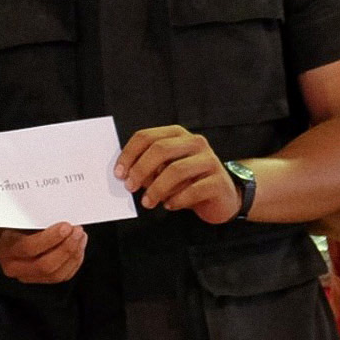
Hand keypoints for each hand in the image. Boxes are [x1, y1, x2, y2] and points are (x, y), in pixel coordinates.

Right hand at [0, 223, 87, 282]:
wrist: (1, 237)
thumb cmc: (10, 223)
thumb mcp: (14, 217)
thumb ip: (32, 218)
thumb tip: (58, 216)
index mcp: (5, 247)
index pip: (28, 248)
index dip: (51, 238)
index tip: (66, 226)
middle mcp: (13, 266)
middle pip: (45, 266)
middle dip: (66, 248)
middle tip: (77, 232)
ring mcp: (26, 276)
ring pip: (56, 274)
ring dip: (73, 255)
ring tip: (80, 237)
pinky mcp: (39, 279)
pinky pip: (62, 277)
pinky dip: (74, 263)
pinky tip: (78, 248)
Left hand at [117, 125, 241, 223]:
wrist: (220, 197)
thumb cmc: (186, 181)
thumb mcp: (162, 171)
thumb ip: (146, 168)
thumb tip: (125, 175)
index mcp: (177, 135)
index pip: (146, 137)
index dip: (129, 154)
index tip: (119, 173)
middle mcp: (195, 142)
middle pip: (160, 149)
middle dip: (140, 170)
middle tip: (129, 187)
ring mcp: (210, 160)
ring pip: (176, 170)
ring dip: (156, 189)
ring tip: (148, 202)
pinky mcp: (219, 181)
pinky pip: (193, 190)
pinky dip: (177, 200)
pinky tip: (169, 205)